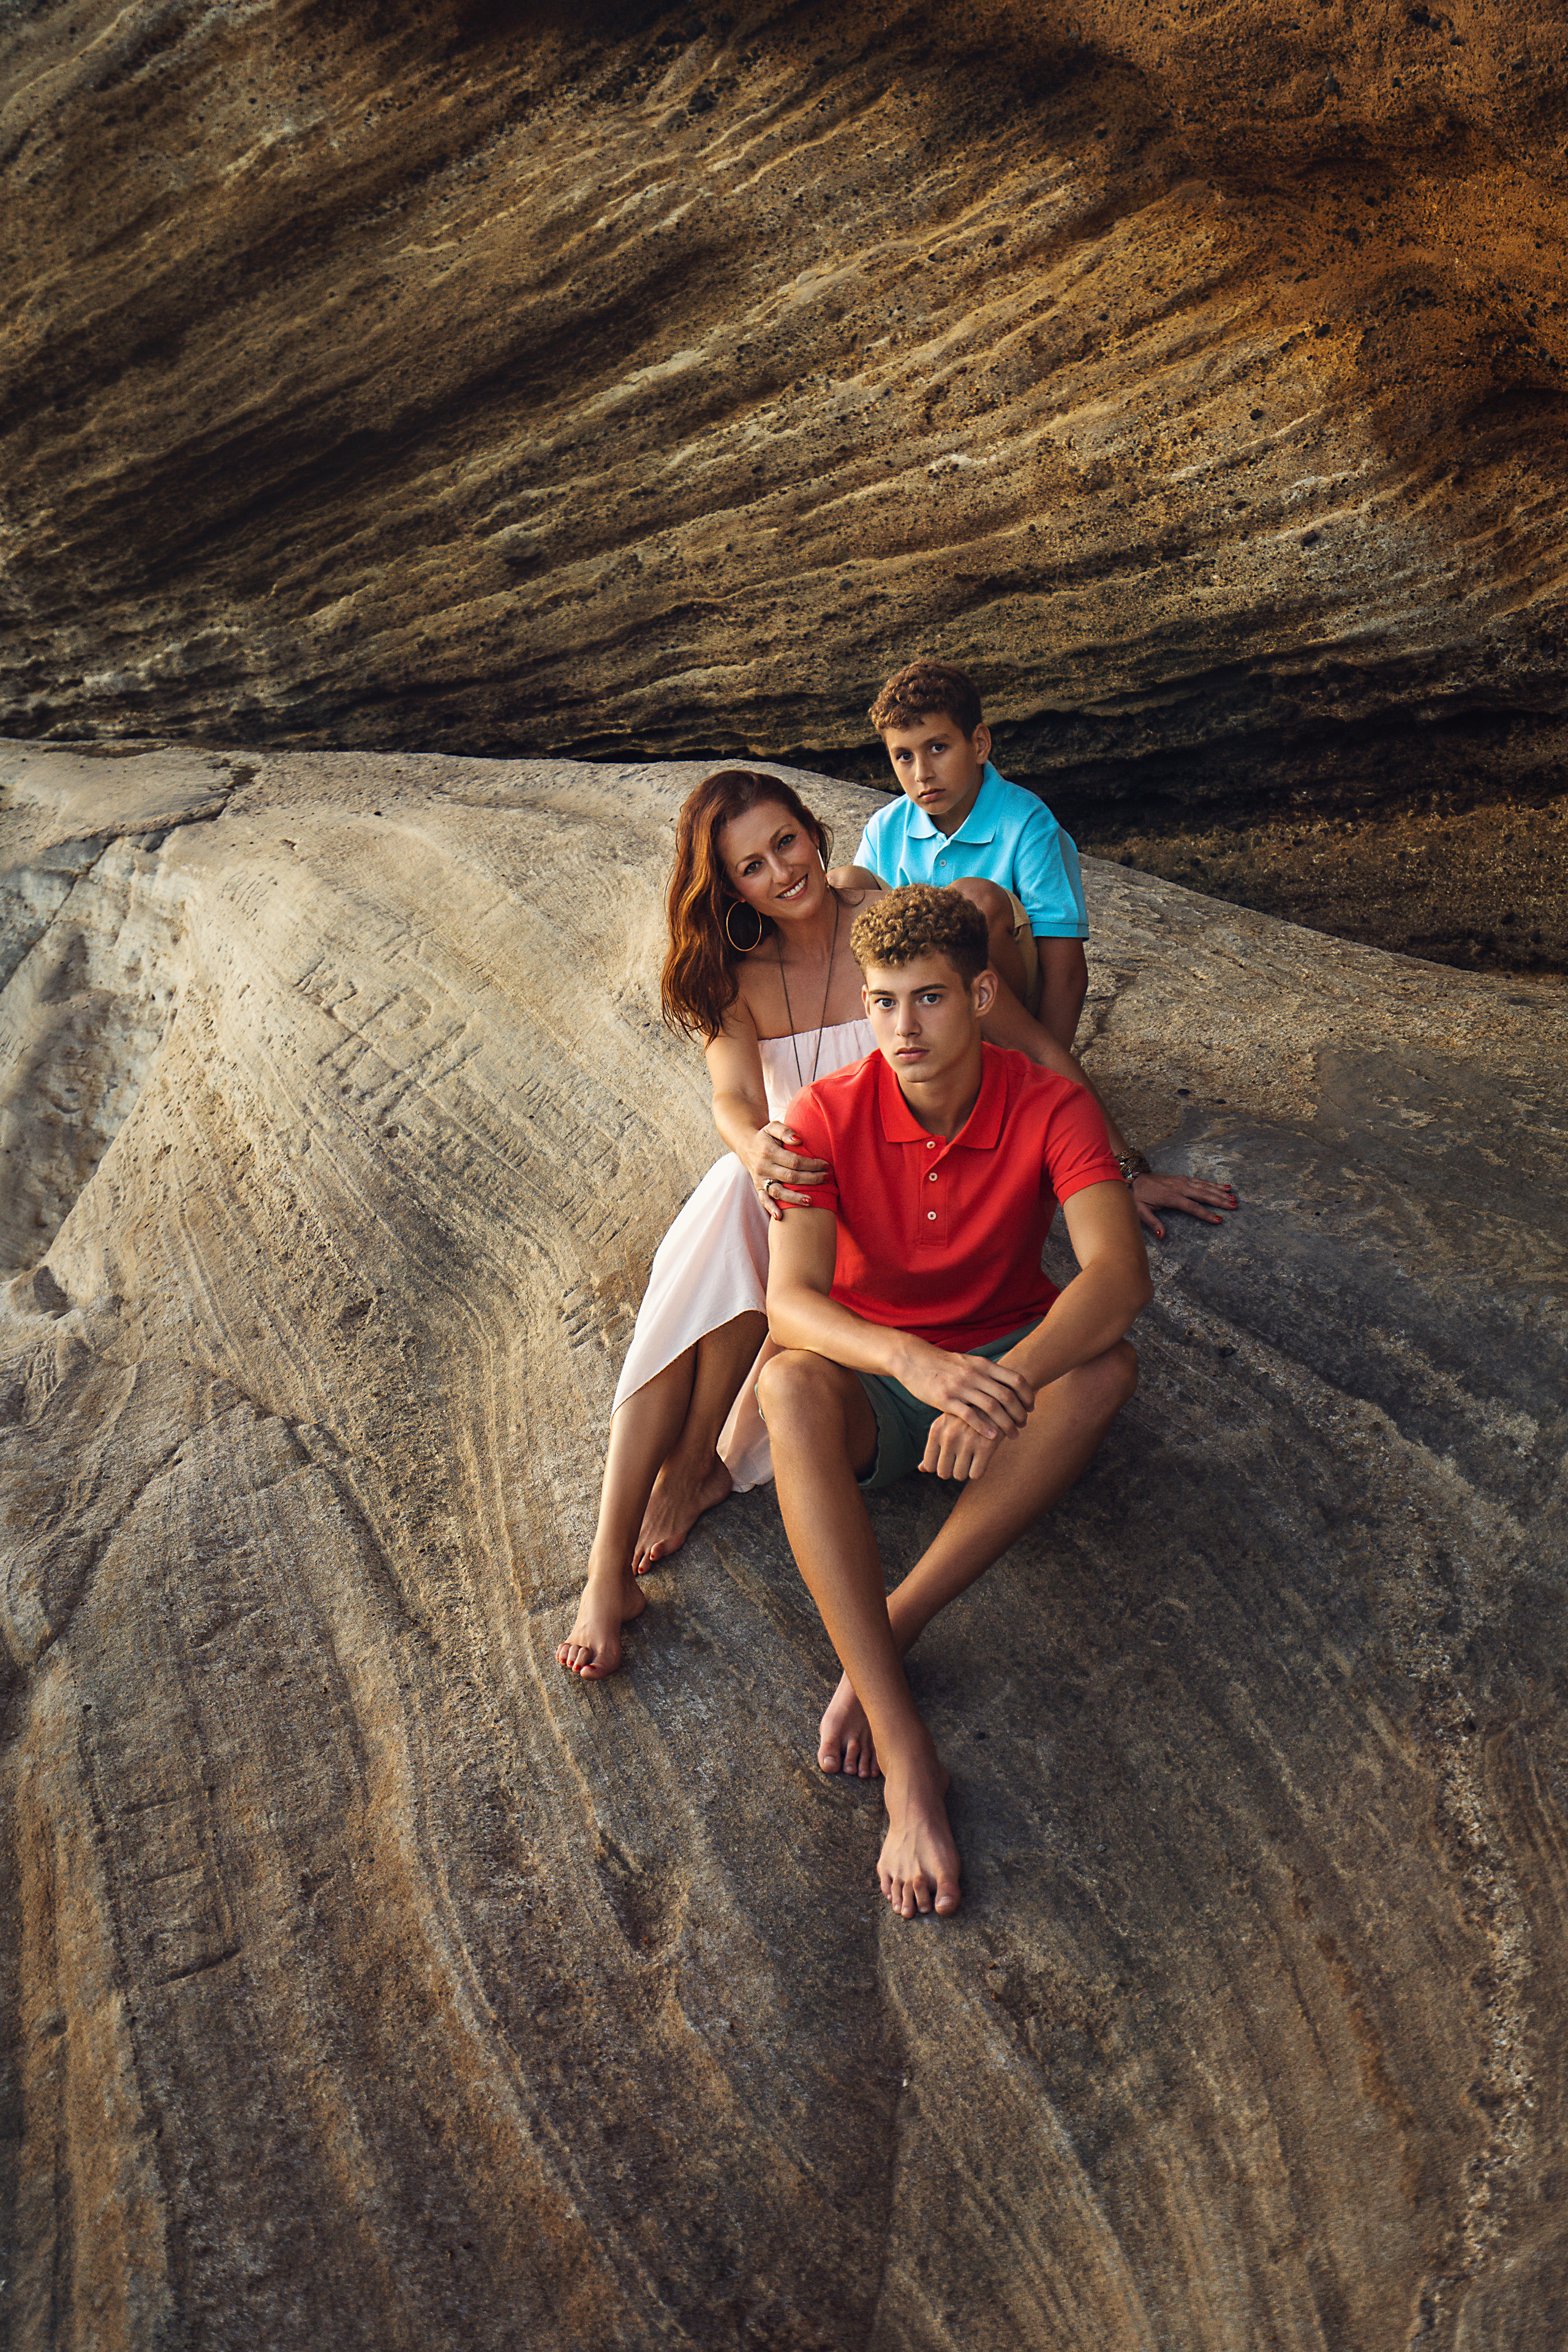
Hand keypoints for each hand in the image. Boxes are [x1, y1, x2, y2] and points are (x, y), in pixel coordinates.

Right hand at [744, 1121, 829, 1220]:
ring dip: (795, 1197)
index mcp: (769, 1152)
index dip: (812, 1164)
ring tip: (811, 1201)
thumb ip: (785, 1131)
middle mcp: (764, 1167)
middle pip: (791, 1177)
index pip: (794, 1161)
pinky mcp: (758, 1187)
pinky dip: (771, 1208)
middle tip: (827, 1178)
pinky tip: (780, 1216)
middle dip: (811, 1179)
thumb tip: (799, 1140)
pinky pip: (764, 1200)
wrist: (746, 1145)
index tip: (826, 1165)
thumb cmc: (765, 1137)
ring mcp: (761, 1179)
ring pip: (779, 1191)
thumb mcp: (773, 1127)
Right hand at [900, 1345, 1033, 1456]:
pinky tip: (992, 1437)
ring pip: (992, 1407)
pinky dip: (984, 1427)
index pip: (1015, 1379)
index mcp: (983, 1365)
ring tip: (1012, 1434)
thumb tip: (1007, 1382)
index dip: (1028, 1395)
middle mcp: (975, 1374)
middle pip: (1007, 1396)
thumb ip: (987, 1372)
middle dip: (1020, 1413)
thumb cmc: (944, 1364)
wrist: (914, 1360)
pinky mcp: (946, 1400)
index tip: (1031, 1407)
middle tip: (1023, 1425)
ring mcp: (960, 1387)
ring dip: (1006, 1423)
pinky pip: (970, 1416)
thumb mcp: (969, 1362)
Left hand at [919, 1410, 1005, 1482]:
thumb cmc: (966, 1418)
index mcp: (936, 1430)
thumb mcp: (946, 1426)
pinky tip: (981, 1458)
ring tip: (971, 1456)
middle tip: (961, 1459)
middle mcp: (949, 1436)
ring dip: (965, 1470)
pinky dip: (978, 1470)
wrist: (994, 1402)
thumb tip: (921, 1469)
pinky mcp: (985, 1447)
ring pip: (959, 1475)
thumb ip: (934, 1448)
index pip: (929, 1465)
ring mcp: (967, 1441)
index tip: (948, 1459)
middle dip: (952, 1470)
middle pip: (943, 1473)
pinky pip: (975, 1474)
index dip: (939, 1466)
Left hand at [1131, 1172, 1239, 1239]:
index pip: (1192, 1207)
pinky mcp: (1183, 1179)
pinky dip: (1214, 1184)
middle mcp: (1179, 1188)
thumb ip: (1152, 1223)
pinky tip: (1225, 1186)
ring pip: (1205, 1187)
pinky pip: (1201, 1181)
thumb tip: (1162, 1236)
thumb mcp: (1140, 1210)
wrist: (1134, 1177)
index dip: (1206, 1214)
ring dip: (1220, 1192)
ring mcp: (1182, 1182)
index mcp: (1171, 1197)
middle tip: (1234, 1207)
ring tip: (1234, 1198)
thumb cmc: (1138, 1196)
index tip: (1219, 1219)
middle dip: (1220, 1201)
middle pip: (1203, 1195)